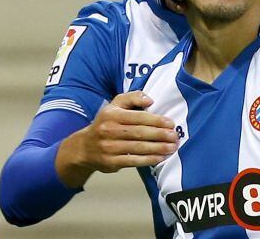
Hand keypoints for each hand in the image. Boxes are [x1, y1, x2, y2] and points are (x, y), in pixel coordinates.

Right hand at [55, 91, 178, 187]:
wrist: (84, 147)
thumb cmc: (106, 123)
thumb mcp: (114, 105)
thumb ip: (132, 97)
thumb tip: (150, 100)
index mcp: (112, 115)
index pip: (138, 117)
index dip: (156, 120)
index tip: (170, 123)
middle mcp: (109, 131)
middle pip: (139, 133)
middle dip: (160, 135)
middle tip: (174, 136)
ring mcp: (109, 148)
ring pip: (138, 147)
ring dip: (158, 148)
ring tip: (172, 147)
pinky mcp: (111, 162)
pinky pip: (133, 161)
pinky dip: (149, 160)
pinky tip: (160, 157)